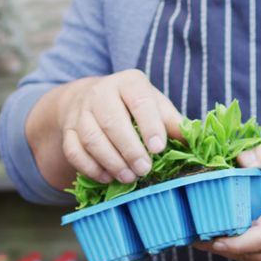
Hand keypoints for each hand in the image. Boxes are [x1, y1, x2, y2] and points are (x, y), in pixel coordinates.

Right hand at [48, 69, 181, 184]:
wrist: (92, 97)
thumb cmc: (133, 104)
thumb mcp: (155, 105)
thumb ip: (172, 121)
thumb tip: (192, 138)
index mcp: (128, 82)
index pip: (139, 101)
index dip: (149, 125)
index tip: (159, 148)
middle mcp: (101, 92)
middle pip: (112, 121)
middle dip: (129, 149)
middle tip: (144, 169)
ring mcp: (81, 111)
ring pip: (91, 138)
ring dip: (111, 161)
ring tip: (129, 177)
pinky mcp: (68, 130)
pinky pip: (74, 151)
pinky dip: (91, 168)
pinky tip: (108, 177)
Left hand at [195, 143, 260, 260]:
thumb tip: (237, 159)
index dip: (234, 240)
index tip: (208, 235)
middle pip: (252, 251)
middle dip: (220, 244)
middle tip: (192, 231)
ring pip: (253, 259)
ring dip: (227, 250)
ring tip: (200, 235)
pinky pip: (259, 259)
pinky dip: (239, 251)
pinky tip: (221, 239)